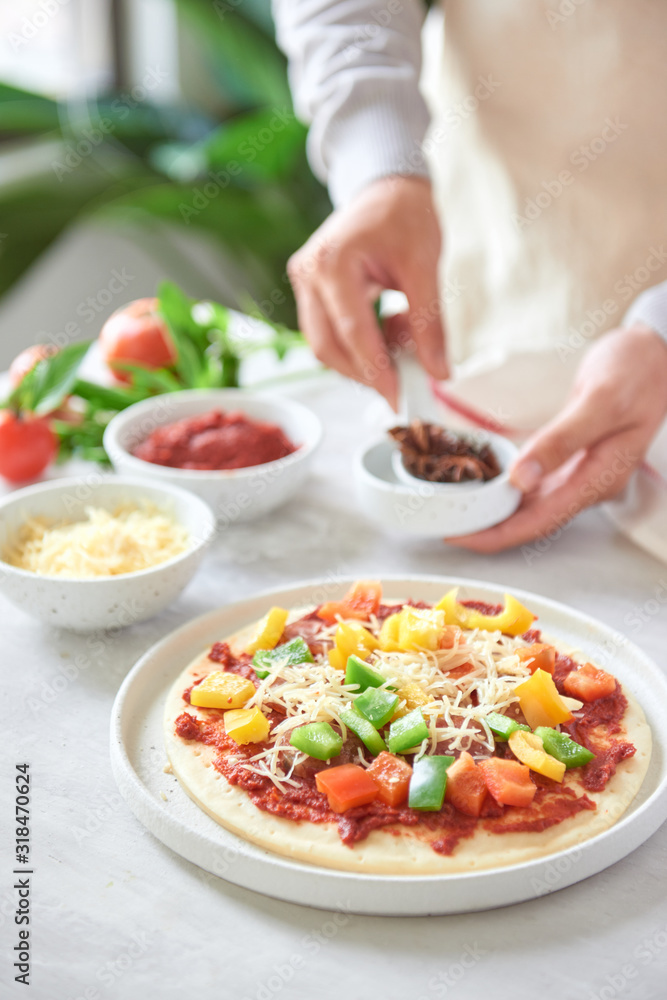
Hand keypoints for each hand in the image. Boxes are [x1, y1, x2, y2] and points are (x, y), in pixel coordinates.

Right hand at [287, 175, 447, 408]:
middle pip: (328, 347)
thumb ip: (429, 324)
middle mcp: (308, 273)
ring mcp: (303, 282)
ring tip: (401, 347)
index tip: (399, 396)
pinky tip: (388, 333)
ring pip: (325, 345)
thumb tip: (439, 372)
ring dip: (362, 360)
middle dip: (365, 373)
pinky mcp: (309, 291)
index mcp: (332, 262)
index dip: (375, 370)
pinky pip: (328, 332)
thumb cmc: (405, 215)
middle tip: (402, 386)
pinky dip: (358, 345)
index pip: (352, 332)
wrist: (386, 186)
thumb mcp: (425, 268)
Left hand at [448, 324, 666, 551]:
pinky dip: (508, 489)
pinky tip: (485, 487)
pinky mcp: (573, 458)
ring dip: (496, 513)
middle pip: (532, 521)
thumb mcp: (599, 400)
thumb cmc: (637, 371)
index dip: (497, 535)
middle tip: (445, 528)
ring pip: (533, 506)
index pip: (540, 521)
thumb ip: (561, 440)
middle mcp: (589, 483)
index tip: (460, 537)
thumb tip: (521, 479)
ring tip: (456, 512)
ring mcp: (582, 472)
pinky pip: (536, 484)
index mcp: (599, 477)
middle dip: (489, 529)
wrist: (659, 353)